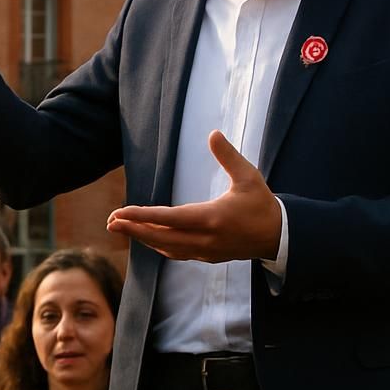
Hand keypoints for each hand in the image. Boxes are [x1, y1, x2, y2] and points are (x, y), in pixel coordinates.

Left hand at [106, 131, 281, 262]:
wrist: (279, 237)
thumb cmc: (262, 204)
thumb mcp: (249, 176)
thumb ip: (228, 156)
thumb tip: (212, 133)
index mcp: (212, 218)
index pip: (169, 218)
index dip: (142, 216)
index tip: (121, 212)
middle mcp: (205, 238)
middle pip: (161, 237)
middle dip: (134, 230)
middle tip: (109, 222)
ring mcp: (205, 251)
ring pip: (166, 248)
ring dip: (143, 238)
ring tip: (122, 228)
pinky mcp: (207, 257)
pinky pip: (177, 253)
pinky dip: (159, 245)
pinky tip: (147, 238)